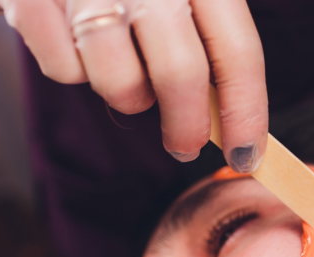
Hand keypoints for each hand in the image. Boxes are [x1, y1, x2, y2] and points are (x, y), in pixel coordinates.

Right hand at [0, 0, 267, 168]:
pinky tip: (74, 42)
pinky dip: (73, 70)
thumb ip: (205, 43)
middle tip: (185, 147)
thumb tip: (234, 125)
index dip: (247, 113)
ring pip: (120, 82)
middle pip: (181, 73)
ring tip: (122, 68)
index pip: (237, 51)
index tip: (246, 157)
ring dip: (126, 95)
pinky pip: (66, 71)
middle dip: (187, 126)